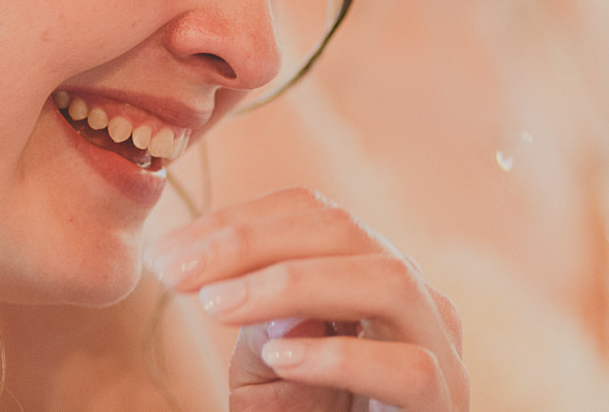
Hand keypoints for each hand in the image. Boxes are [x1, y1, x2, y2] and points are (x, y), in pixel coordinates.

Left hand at [146, 188, 466, 411]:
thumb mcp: (267, 373)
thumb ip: (258, 320)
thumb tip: (242, 275)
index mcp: (370, 276)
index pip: (312, 215)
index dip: (237, 220)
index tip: (166, 252)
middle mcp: (415, 299)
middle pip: (343, 231)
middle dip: (249, 241)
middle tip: (176, 272)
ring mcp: (439, 348)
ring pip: (386, 280)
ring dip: (291, 282)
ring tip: (218, 306)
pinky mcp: (442, 404)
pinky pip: (405, 366)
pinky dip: (338, 356)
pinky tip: (280, 358)